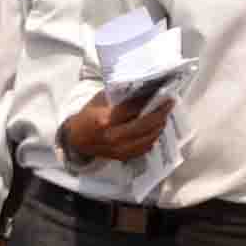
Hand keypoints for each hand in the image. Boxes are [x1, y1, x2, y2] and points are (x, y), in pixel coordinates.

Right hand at [57, 90, 172, 166]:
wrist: (76, 139)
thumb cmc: (88, 115)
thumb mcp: (100, 100)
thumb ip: (120, 96)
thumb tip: (143, 89)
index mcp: (106, 119)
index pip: (134, 108)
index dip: (149, 100)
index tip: (162, 93)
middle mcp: (114, 136)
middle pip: (145, 125)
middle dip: (160, 113)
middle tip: (169, 103)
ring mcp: (119, 149)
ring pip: (148, 138)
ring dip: (159, 126)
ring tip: (164, 115)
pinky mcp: (123, 156)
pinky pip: (144, 148)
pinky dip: (152, 137)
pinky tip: (156, 128)